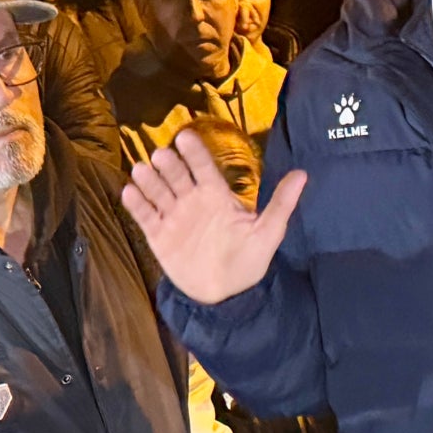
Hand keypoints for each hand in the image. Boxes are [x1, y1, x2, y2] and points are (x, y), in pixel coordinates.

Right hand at [122, 127, 306, 305]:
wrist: (224, 296)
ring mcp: (174, 217)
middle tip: (161, 155)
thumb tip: (303, 173)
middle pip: (178, 176)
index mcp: (217, 196)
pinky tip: (129, 192)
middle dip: (169, 165)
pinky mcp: (159, 235)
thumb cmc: (247, 261)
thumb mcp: (268, 232)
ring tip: (141, 170)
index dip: (195, 153)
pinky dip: (137, 204)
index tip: (185, 136)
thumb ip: (281, 203)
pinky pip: (145, 216)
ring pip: (159, 191)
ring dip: (149, 180)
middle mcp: (193, 201)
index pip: (204, 168)